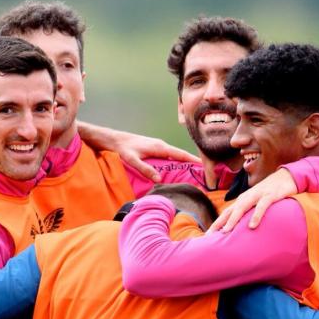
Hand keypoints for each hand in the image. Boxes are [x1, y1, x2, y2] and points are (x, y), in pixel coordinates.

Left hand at [77, 121, 199, 181]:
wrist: (112, 139)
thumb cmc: (121, 148)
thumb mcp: (132, 159)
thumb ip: (145, 168)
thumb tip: (159, 179)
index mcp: (159, 147)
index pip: (181, 154)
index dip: (194, 160)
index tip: (206, 166)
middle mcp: (161, 145)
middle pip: (181, 155)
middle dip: (193, 162)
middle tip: (205, 173)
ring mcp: (157, 146)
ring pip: (175, 155)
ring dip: (185, 162)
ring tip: (194, 173)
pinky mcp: (153, 149)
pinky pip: (169, 156)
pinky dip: (176, 162)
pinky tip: (177, 169)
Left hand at [209, 168, 296, 232]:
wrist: (285, 177)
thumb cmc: (269, 193)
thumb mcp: (257, 202)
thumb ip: (249, 212)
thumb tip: (242, 228)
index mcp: (243, 200)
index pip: (227, 212)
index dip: (217, 223)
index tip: (208, 235)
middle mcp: (247, 197)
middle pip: (230, 211)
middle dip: (220, 223)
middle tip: (211, 235)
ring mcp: (257, 195)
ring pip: (242, 208)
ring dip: (233, 219)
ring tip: (226, 231)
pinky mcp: (269, 196)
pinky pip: (262, 207)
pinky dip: (256, 216)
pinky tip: (252, 226)